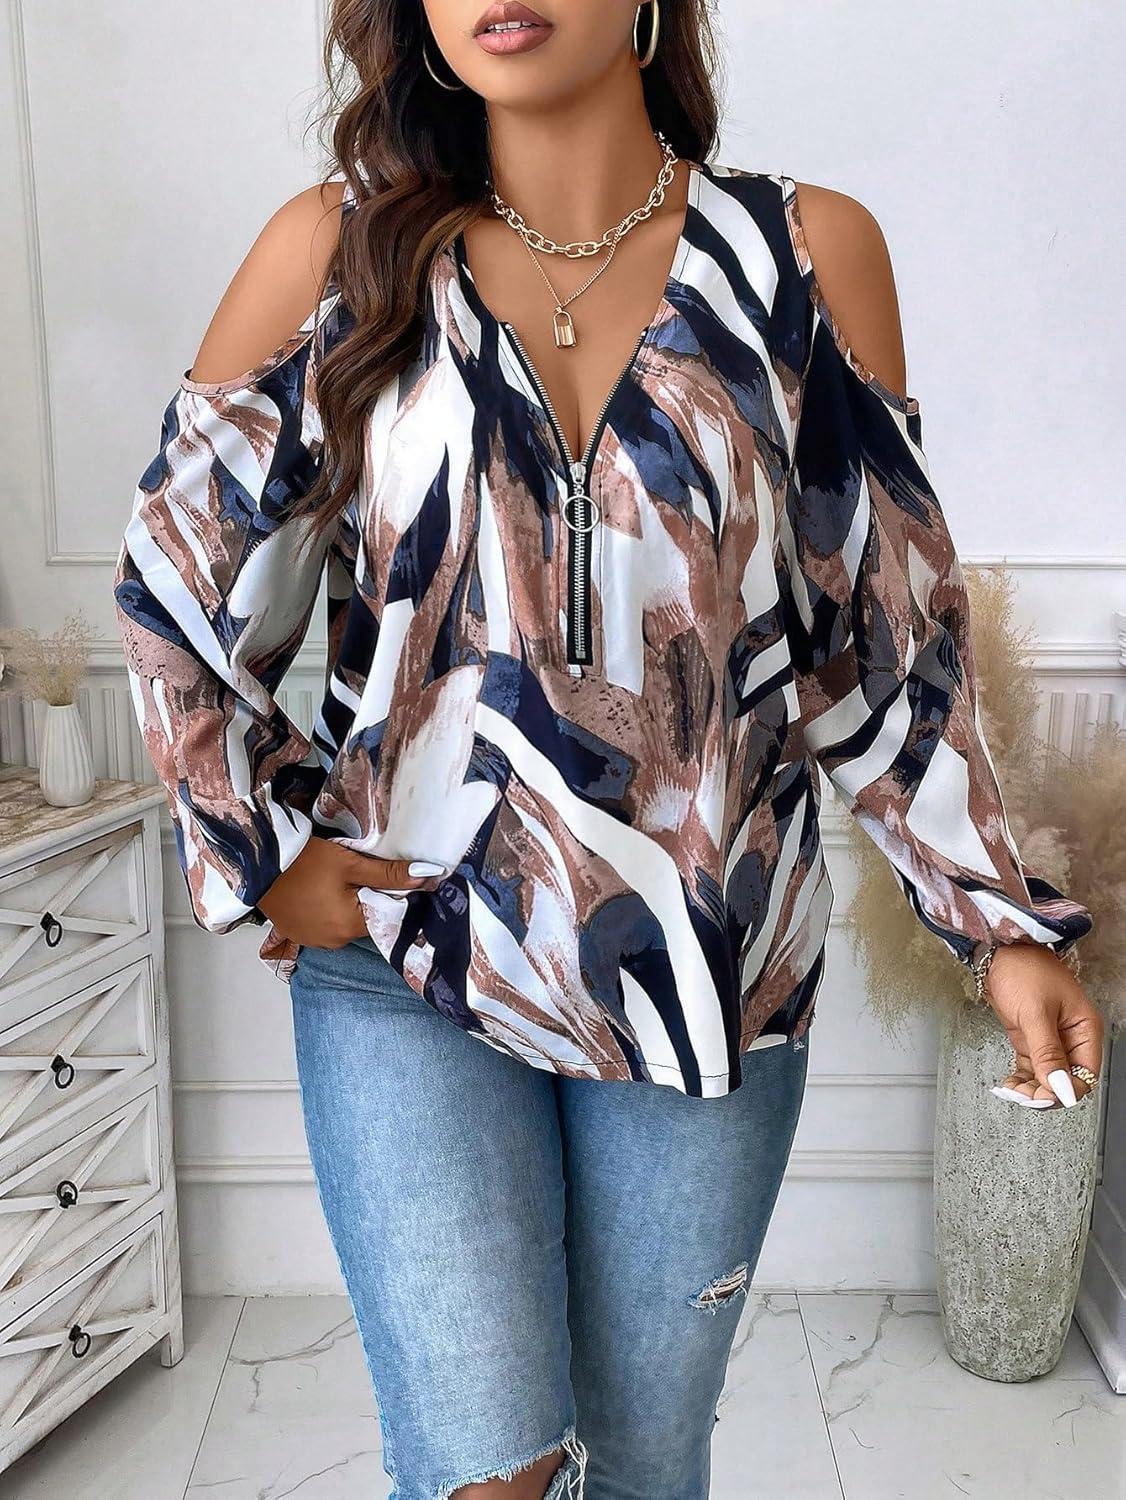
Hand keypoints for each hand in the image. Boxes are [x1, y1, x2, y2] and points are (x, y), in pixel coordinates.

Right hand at [258, 840, 444, 948]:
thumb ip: (390, 874)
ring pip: (346, 922)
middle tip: (357, 871)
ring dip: (347, 904)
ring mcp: (314, 940)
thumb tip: (429, 875)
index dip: (392, 896)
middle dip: (368, 898)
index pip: (388, 916)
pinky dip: (328, 909)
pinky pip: (325, 924)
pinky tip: (318, 890)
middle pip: (367, 920)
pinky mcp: (297, 934)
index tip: (389, 877)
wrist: (256, 863)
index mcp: (350, 926)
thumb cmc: (304, 861)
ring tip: (334, 880)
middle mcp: (334, 941)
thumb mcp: (351, 863)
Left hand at [983, 943, 1102, 1108]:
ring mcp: (1049, 1039)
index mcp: (1084, 1029)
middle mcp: (1070, 1037)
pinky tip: (1009, 1086)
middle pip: (1065, 1079)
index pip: (1084, 1074)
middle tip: (1023, 1097)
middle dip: (1046, 1093)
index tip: (1043, 1097)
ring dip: (1031, 1089)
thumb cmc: (1023, 970)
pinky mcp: (1029, 1039)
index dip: (1065, 1090)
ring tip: (1012, 1092)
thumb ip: (1047, 1052)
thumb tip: (1061, 1088)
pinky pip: (1031, 1068)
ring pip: (1047, 1077)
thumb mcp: (1036, 1013)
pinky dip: (1021, 1079)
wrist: (998, 949)